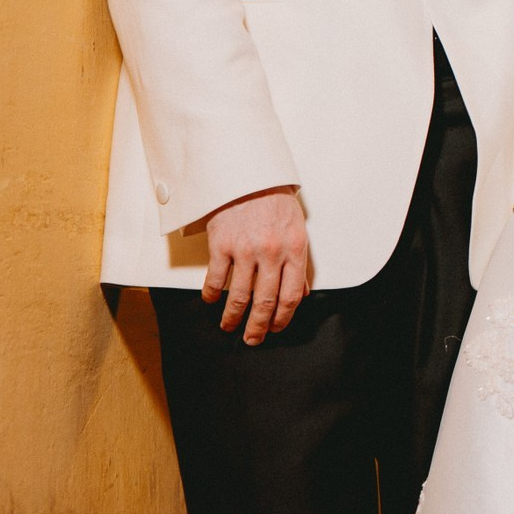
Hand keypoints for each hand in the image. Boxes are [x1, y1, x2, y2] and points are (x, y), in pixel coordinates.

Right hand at [201, 186, 310, 344]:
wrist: (247, 173)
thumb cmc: (273, 199)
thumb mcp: (296, 228)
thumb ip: (298, 261)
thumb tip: (302, 292)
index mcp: (294, 249)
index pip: (292, 295)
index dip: (284, 317)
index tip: (277, 327)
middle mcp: (271, 252)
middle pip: (266, 301)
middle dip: (259, 326)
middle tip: (253, 339)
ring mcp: (245, 249)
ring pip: (240, 296)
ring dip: (234, 317)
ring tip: (230, 326)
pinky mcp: (222, 244)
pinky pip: (216, 279)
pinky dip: (213, 295)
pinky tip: (212, 301)